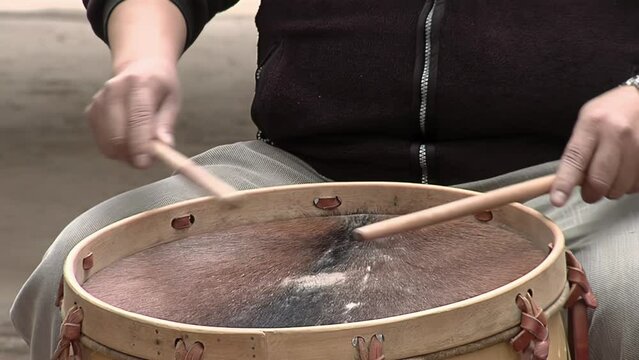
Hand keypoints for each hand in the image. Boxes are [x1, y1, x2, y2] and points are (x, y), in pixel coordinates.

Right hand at [85, 58, 180, 167]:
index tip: (144, 164)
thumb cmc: (160, 87)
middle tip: (147, 161)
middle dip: (132, 154)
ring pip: (107, 141)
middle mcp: (115, 89)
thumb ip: (166, 124)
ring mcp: (100, 99)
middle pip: (118, 133)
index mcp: (140, 84)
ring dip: (124, 154)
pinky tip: (128, 141)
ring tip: (140, 150)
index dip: (140, 144)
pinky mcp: (91, 110)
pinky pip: (101, 141)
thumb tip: (164, 146)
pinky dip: (114, 149)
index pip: (138, 117)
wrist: (140, 67)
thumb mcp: (172, 101)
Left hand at [551, 85, 638, 205]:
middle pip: (599, 180)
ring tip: (610, 176)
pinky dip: (628, 185)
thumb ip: (578, 151)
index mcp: (592, 124)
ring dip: (611, 190)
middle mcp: (616, 133)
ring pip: (620, 187)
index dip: (565, 183)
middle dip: (591, 194)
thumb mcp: (586, 122)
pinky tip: (626, 173)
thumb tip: (571, 183)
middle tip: (589, 192)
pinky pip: (637, 185)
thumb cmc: (609, 112)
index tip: (557, 200)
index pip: (574, 159)